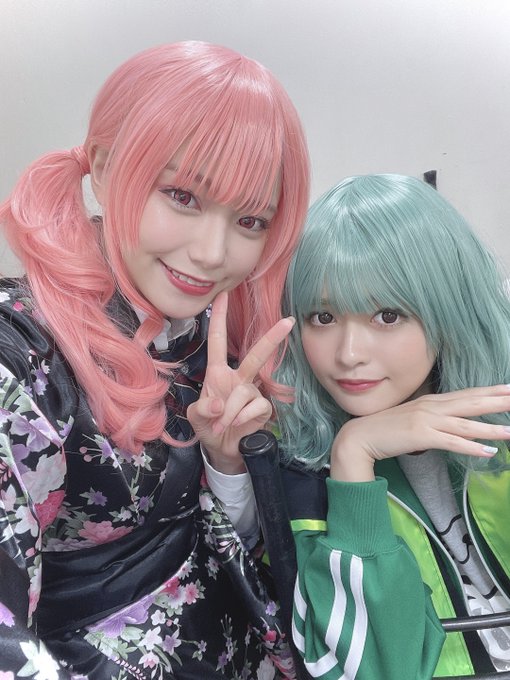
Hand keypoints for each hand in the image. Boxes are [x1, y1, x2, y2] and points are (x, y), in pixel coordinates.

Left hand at [187, 291, 293, 473]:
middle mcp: (237, 378)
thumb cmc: (208, 425)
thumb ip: (202, 409)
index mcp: (217, 373)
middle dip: (271, 339)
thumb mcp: (195, 417)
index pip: (218, 341)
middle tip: (287, 322)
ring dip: (231, 411)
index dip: (219, 318)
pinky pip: (256, 406)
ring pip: (246, 392)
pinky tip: (238, 425)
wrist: (221, 448)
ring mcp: (252, 392)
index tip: (223, 295)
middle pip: (255, 355)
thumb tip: (219, 404)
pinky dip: (243, 418)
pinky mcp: (263, 408)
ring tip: (222, 425)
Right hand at [330, 384, 509, 481]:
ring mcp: (427, 420)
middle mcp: (431, 407)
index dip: (488, 391)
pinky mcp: (422, 436)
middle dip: (497, 401)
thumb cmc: (384, 429)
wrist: (360, 437)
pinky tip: (489, 451)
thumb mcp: (411, 419)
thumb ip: (429, 418)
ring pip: (466, 424)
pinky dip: (472, 447)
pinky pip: (452, 442)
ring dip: (491, 428)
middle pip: (471, 402)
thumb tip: (446, 424)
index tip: (508, 388)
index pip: (465, 394)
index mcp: (430, 401)